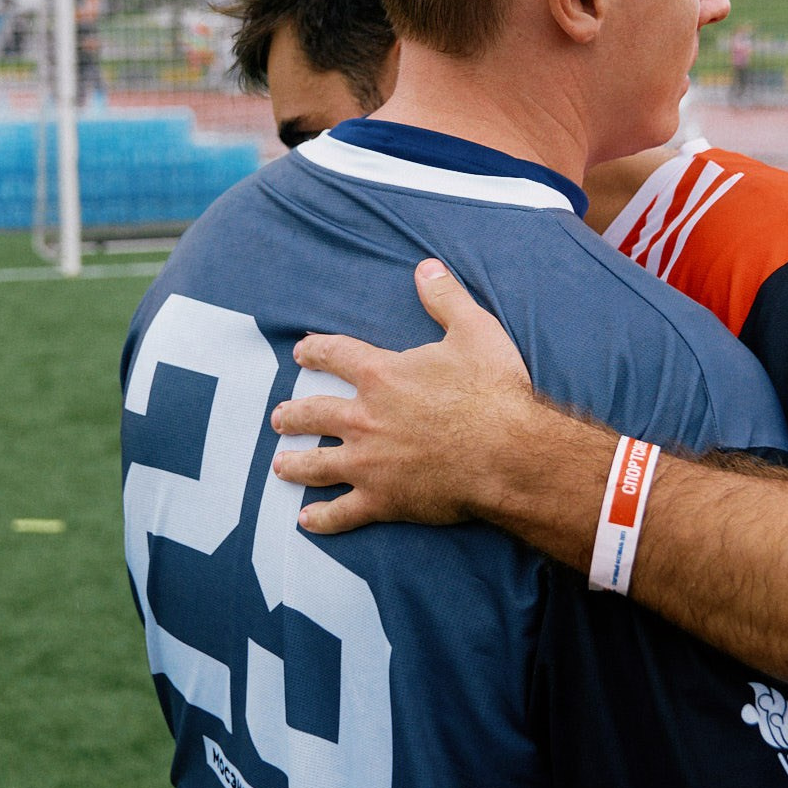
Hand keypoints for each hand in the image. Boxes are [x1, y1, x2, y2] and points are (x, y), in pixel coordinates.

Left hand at [269, 258, 545, 533]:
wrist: (507, 453)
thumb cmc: (493, 392)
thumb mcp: (474, 331)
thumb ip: (445, 298)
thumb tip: (426, 267)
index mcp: (381, 376)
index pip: (336, 355)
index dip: (315, 351)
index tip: (301, 352)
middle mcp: (364, 418)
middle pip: (315, 412)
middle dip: (294, 414)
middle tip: (280, 417)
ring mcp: (369, 462)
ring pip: (318, 463)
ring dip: (296, 464)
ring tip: (280, 466)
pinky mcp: (383, 499)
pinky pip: (343, 512)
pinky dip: (323, 519)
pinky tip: (306, 521)